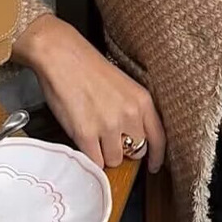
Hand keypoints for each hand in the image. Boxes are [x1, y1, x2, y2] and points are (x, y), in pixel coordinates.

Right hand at [12, 14, 165, 172]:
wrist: (62, 56)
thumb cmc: (87, 67)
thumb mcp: (123, 85)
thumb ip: (132, 110)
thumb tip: (131, 137)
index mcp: (142, 100)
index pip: (158, 138)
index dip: (157, 156)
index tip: (153, 165)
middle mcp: (130, 114)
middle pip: (135, 152)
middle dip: (124, 150)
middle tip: (110, 140)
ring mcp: (108, 126)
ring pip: (114, 160)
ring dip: (104, 154)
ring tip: (93, 135)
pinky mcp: (86, 134)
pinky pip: (95, 162)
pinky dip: (89, 157)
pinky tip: (84, 142)